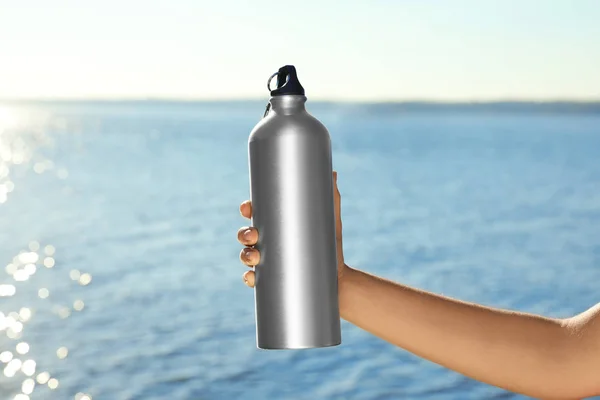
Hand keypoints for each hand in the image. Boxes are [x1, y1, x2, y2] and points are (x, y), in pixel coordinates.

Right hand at [237, 170, 348, 286]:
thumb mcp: (331, 219)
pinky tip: (252, 277)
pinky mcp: (272, 280)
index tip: (248, 209)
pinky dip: (249, 278)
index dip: (248, 209)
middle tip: (253, 235)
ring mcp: (269, 261)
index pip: (257, 213)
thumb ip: (330, 196)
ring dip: (245, 255)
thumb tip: (332, 173)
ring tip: (255, 257)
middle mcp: (269, 242)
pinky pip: (254, 279)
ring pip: (247, 256)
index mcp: (278, 223)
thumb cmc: (332, 244)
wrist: (339, 277)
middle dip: (244, 233)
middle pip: (246, 234)